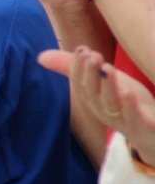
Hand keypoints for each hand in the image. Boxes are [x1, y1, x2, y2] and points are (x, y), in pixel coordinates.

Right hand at [40, 47, 154, 161]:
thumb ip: (76, 68)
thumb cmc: (125, 103)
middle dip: (90, 75)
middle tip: (92, 55)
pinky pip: (134, 120)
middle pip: (92, 94)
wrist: (152, 133)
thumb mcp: (104, 82)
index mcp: (92, 101)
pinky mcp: (144, 127)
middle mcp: (103, 112)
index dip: (78, 68)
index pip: (79, 84)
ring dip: (107, 86)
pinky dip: (130, 107)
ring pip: (111, 105)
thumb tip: (40, 56)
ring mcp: (123, 121)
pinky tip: (128, 92)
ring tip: (107, 68)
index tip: (82, 49)